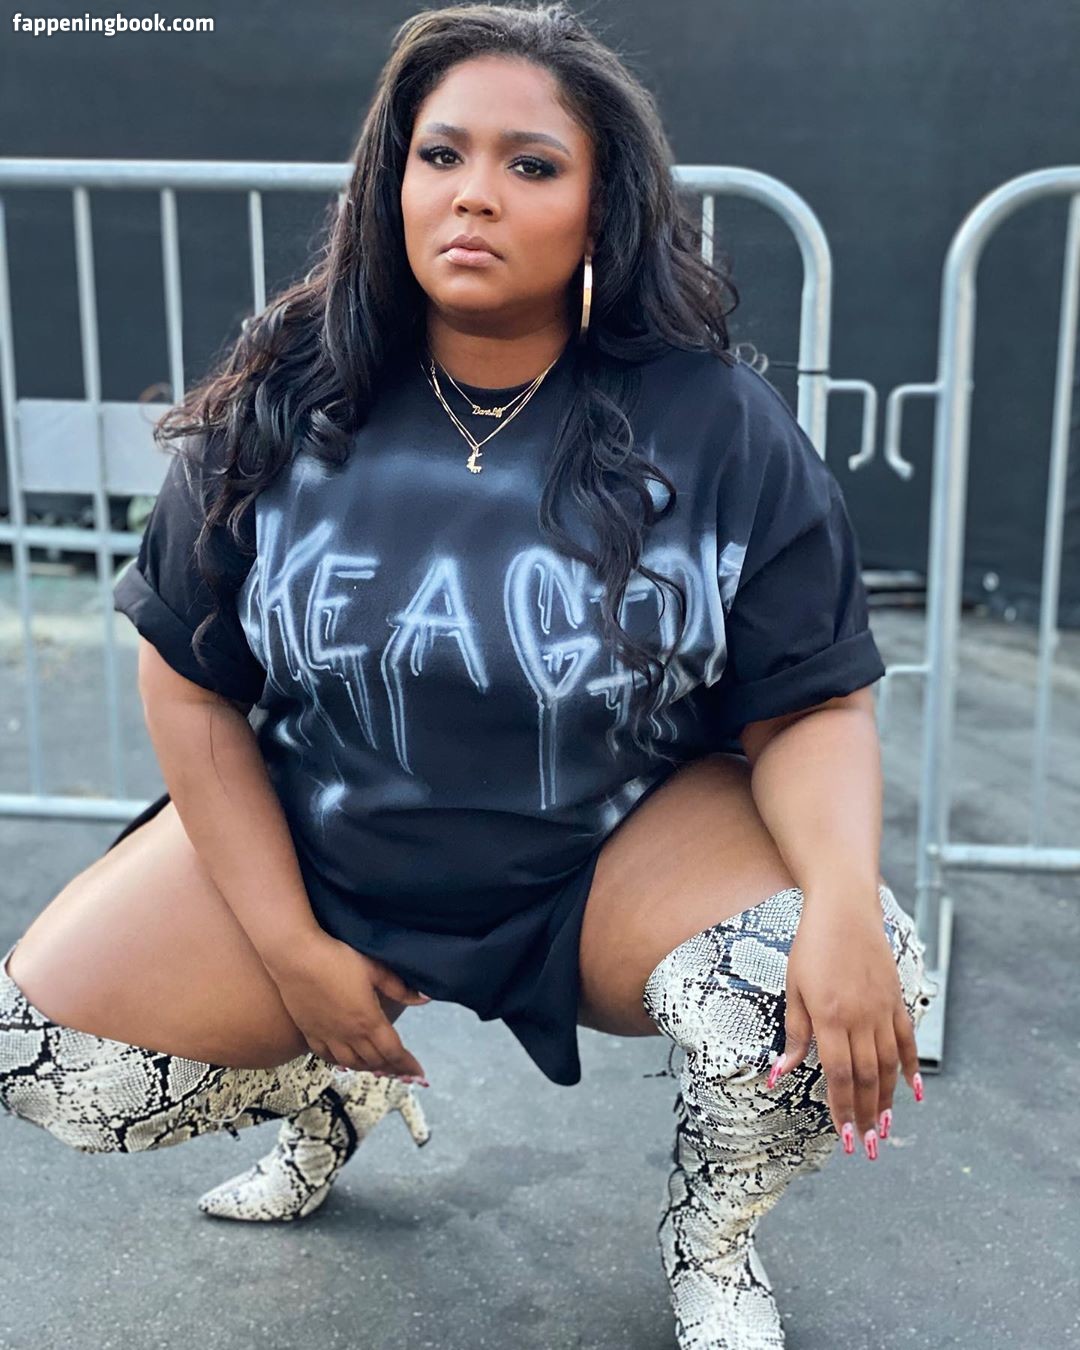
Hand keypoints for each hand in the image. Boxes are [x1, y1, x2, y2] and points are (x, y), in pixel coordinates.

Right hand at [267, 929, 430, 1078]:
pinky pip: (327, 1057)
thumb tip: (424, 998)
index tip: (418, 1073)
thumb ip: (399, 987)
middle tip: (401, 1069)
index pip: (393, 1051)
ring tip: (377, 1066)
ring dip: (368, 1067)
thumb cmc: (337, 958)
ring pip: (351, 1064)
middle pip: (374, 1061)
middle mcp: (349, 1034)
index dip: (407, 1064)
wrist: (295, 958)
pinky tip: (345, 1060)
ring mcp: (327, 1035)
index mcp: (368, 1020)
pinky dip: (341, 1063)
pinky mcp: (310, 1032)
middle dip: (391, 1067)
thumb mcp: (374, 968)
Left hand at [771, 894, 921, 1155]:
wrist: (845, 909)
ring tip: (885, 1128)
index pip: (837, 1076)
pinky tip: (913, 1092)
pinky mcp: (896, 999)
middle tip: (868, 1147)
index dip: (841, 1110)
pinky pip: (906, 1040)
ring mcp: (882, 1010)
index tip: (845, 1138)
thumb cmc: (811, 946)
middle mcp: (860, 1018)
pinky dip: (910, 1067)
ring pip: (888, 1065)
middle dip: (865, 1115)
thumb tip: (780, 1074)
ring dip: (886, 1100)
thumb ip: (794, 1033)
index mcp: (830, 1018)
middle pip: (865, 1078)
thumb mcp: (793, 988)